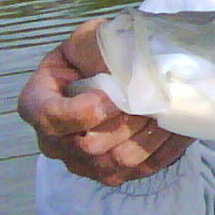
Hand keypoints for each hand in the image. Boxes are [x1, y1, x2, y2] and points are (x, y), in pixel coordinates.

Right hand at [17, 18, 191, 185]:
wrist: (120, 70)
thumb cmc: (98, 53)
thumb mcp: (90, 40)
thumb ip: (96, 52)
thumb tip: (123, 75)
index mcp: (37, 104)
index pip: (51, 118)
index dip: (87, 110)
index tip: (117, 95)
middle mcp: (53, 141)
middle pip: (90, 145)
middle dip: (127, 122)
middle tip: (152, 100)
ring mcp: (82, 162)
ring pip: (118, 162)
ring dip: (149, 136)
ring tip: (167, 111)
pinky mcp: (112, 173)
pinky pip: (141, 170)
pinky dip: (165, 148)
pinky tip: (177, 126)